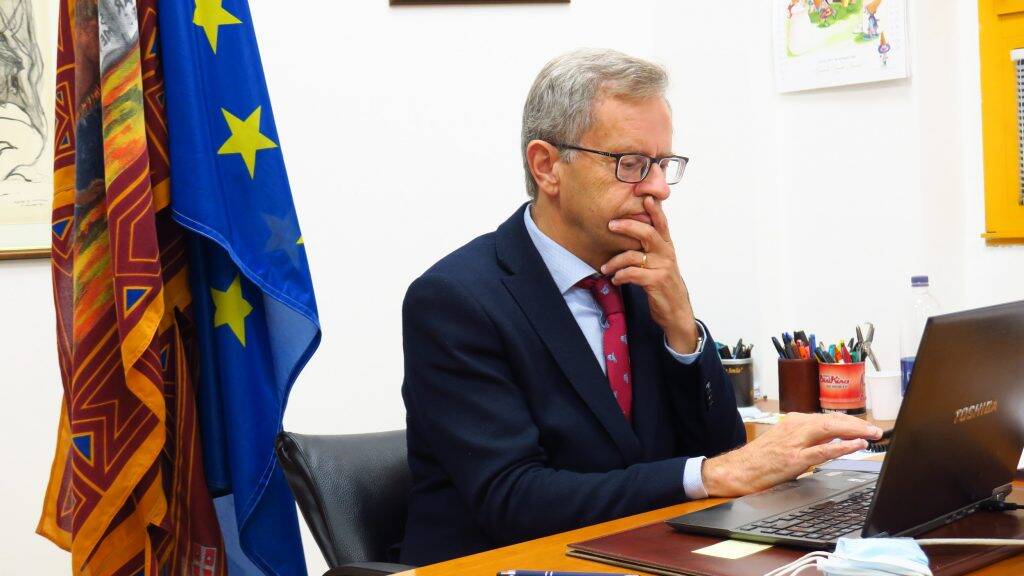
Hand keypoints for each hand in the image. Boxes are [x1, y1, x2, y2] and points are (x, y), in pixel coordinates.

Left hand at [601, 196, 697, 352]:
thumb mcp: (660, 263)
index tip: (645, 197)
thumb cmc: (663, 285)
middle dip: (628, 226)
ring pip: (634, 255)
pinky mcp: (656, 282)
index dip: (654, 210)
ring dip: (615, 261)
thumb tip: (632, 232)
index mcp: (667, 247)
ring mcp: (662, 267)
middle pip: (647, 232)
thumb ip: (650, 248)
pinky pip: (632, 273)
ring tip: (605, 268)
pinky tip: (615, 280)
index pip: (661, 223)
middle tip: (610, 224)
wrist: (676, 311)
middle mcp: (666, 254)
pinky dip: (620, 276)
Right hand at [701, 412, 883, 496]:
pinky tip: (857, 445)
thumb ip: (805, 439)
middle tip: (878, 430)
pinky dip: (843, 446)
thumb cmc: (758, 459)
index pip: (827, 418)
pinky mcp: (795, 459)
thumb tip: (830, 440)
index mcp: (793, 422)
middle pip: (833, 421)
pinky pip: (824, 450)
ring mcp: (796, 442)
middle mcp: (796, 427)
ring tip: (873, 434)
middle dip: (858, 425)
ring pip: (832, 430)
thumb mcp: (783, 441)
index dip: (849, 422)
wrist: (737, 470)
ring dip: (855, 431)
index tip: (865, 426)